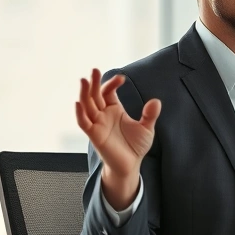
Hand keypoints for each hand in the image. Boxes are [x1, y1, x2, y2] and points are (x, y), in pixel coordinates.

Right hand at [75, 68, 160, 208]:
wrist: (131, 165)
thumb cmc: (135, 146)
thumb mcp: (147, 128)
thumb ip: (150, 115)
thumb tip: (156, 101)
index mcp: (114, 110)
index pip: (108, 92)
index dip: (112, 83)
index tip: (121, 79)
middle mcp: (103, 115)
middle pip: (95, 95)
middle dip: (94, 83)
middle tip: (94, 70)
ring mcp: (97, 124)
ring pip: (87, 106)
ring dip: (84, 94)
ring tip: (84, 80)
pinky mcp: (94, 135)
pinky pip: (84, 123)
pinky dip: (80, 113)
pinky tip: (79, 103)